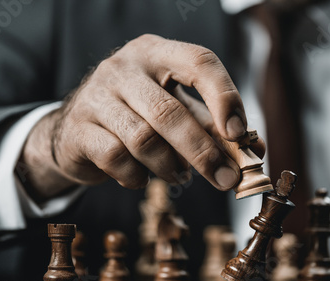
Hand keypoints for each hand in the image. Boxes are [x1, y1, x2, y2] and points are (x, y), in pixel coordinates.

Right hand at [19, 34, 263, 200]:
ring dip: (169, 167)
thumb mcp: (177, 111)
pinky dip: (137, 176)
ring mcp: (97, 96)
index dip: (225, 97)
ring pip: (143, 139)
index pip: (199, 62)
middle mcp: (124, 67)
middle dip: (202, 152)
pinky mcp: (79, 128)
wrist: (76, 129)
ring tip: (179, 175)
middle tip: (226, 179)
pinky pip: (116, 158)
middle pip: (169, 112)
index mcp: (157, 53)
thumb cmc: (137, 116)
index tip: (239, 134)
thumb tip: (252, 149)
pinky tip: (143, 178)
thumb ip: (211, 126)